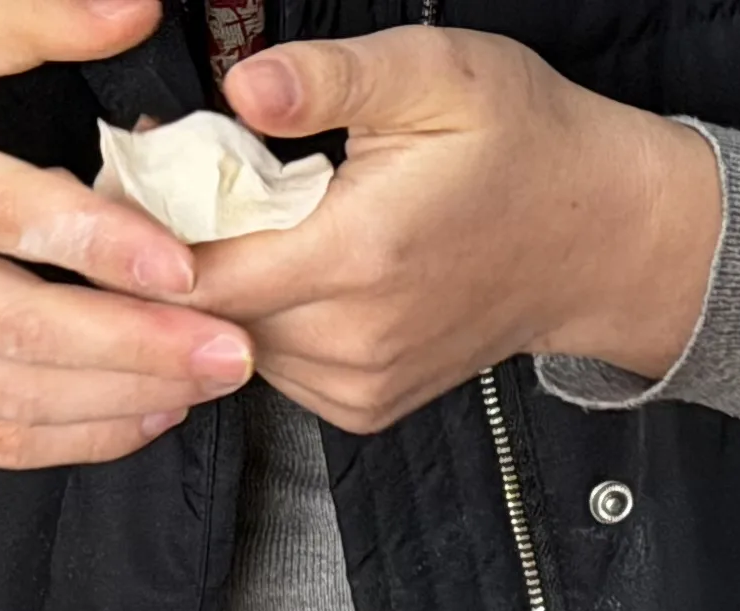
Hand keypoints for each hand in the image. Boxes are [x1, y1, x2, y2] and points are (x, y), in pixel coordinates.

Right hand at [0, 0, 252, 468]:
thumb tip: (139, 10)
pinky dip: (80, 440)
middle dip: (140, 346)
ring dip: (125, 400)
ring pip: (16, 399)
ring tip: (206, 379)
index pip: (6, 215)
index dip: (102, 247)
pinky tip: (146, 412)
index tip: (186, 267)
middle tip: (231, 348)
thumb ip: (35, 13)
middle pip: (22, 330)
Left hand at [193, 30, 716, 433]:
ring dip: (226, 289)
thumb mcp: (434, 73)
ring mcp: (359, 385)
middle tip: (184, 185)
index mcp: (358, 255)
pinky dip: (265, 321)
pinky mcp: (363, 408)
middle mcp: (353, 340)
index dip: (153, 227)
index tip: (144, 177)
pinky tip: (293, 267)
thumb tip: (244, 87)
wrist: (595, 236)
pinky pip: (275, 367)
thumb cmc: (519, 143)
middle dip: (181, 254)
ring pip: (233, 345)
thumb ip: (331, 76)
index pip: (198, 272)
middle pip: (207, 314)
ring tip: (247, 222)